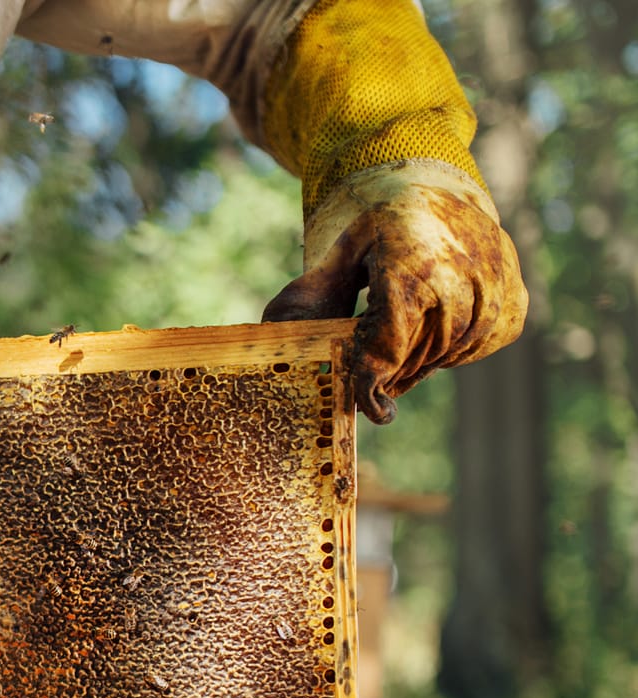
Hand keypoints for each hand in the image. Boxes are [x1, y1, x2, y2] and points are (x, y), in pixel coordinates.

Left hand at [263, 161, 527, 423]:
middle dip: (390, 371)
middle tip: (372, 371)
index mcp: (411, 265)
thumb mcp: (338, 254)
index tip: (369, 408)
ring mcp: (495, 290)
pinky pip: (477, 349)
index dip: (373, 380)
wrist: (440, 196)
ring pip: (448, 356)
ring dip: (419, 362)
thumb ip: (311, 296)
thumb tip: (275, 335)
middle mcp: (461, 278)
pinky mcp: (514, 302)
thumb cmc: (381, 229)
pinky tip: (434, 327)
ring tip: (400, 341)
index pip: (390, 342)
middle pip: (417, 356)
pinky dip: (452, 350)